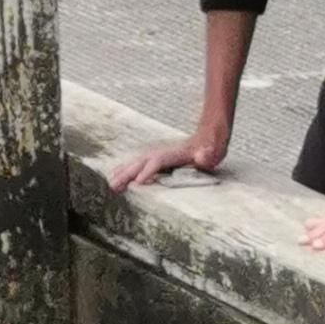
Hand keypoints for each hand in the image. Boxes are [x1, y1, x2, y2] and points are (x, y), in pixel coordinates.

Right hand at [107, 125, 227, 191]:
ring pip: (137, 163)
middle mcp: (163, 152)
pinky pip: (139, 164)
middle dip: (127, 174)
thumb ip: (208, 153)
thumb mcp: (214, 150)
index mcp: (175, 153)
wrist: (209, 136)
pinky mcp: (158, 158)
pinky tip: (118, 174)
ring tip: (111, 184)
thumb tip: (203, 155)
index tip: (137, 184)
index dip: (148, 172)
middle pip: (141, 162)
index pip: (158, 162)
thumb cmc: (212, 148)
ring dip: (123, 172)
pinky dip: (127, 169)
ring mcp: (159, 154)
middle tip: (114, 187)